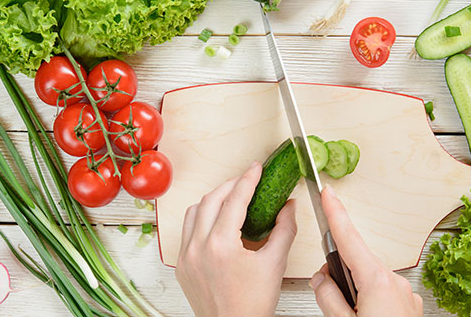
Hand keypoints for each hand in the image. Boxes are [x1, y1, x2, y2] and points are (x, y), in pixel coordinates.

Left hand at [175, 161, 297, 316]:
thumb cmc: (252, 305)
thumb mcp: (275, 264)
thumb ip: (284, 229)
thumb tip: (288, 206)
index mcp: (221, 245)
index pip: (234, 200)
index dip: (247, 180)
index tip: (255, 168)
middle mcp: (198, 248)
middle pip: (211, 199)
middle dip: (230, 185)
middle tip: (246, 181)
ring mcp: (186, 256)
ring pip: (194, 212)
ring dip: (212, 200)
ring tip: (231, 199)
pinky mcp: (182, 265)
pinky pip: (187, 231)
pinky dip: (201, 219)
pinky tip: (216, 222)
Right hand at [310, 186, 422, 316]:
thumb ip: (328, 296)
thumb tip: (321, 279)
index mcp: (377, 282)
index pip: (348, 238)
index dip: (335, 212)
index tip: (327, 192)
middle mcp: (394, 283)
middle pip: (355, 262)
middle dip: (338, 272)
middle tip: (331, 301)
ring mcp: (404, 294)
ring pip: (367, 279)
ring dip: (354, 290)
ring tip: (350, 315)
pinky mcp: (408, 306)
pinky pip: (382, 292)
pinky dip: (369, 300)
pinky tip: (365, 316)